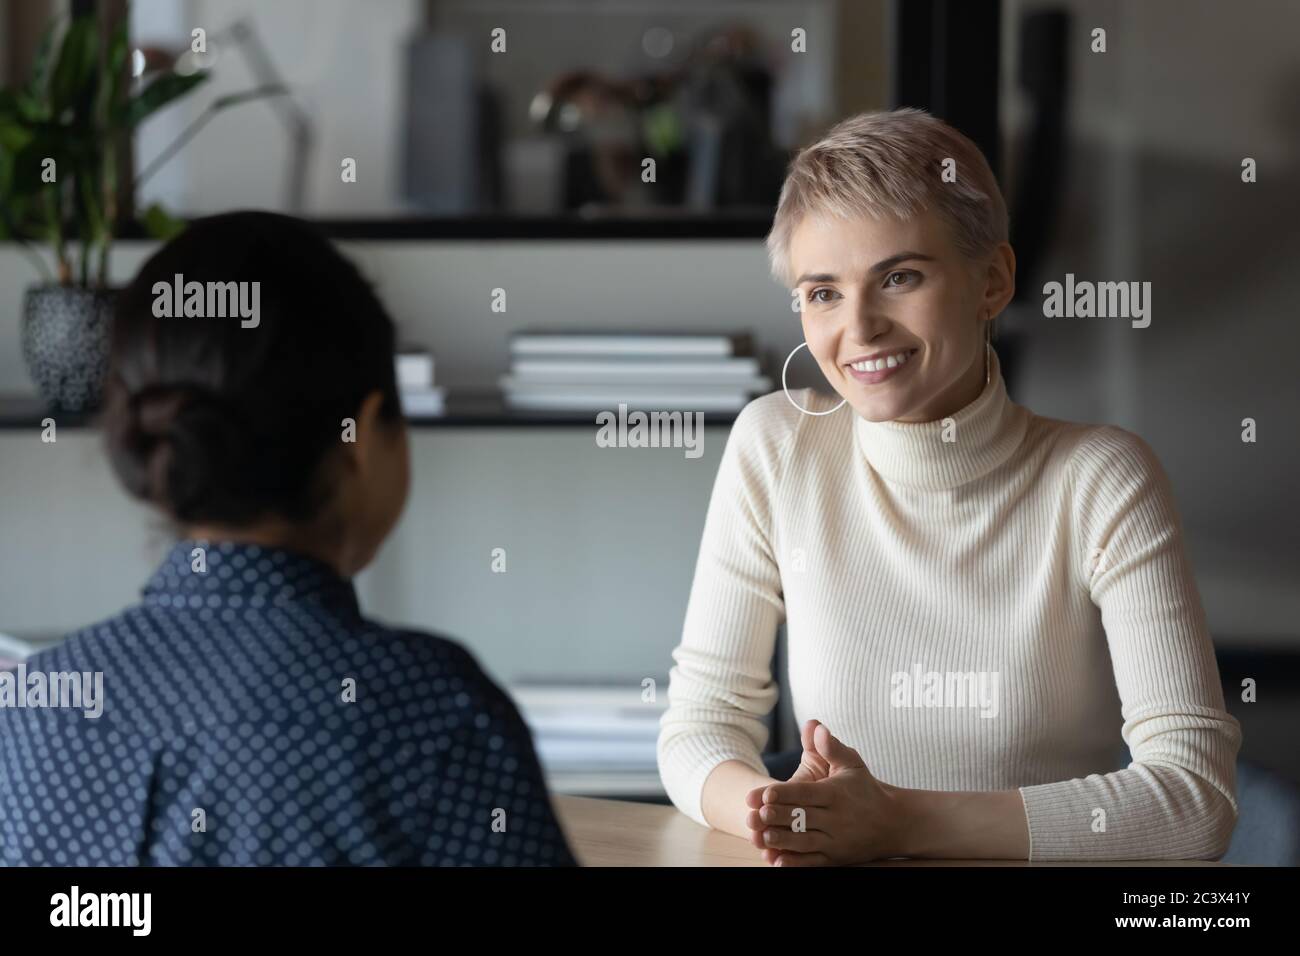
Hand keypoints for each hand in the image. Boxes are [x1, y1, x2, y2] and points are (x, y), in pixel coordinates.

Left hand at [744, 720, 903, 865]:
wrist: (895, 823)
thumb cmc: (867, 789)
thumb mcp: (853, 764)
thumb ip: (831, 747)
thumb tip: (815, 726)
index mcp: (836, 794)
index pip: (806, 794)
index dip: (784, 793)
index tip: (765, 793)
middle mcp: (837, 819)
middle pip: (803, 818)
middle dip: (779, 817)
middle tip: (755, 815)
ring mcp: (836, 841)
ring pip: (805, 843)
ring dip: (783, 841)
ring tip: (762, 837)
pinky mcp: (836, 859)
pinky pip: (813, 863)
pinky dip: (795, 864)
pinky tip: (777, 862)